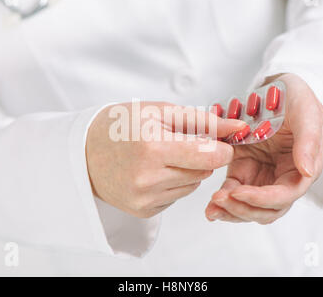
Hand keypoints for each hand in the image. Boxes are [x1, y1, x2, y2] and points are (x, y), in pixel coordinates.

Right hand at [86, 101, 246, 217]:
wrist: (84, 152)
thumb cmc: (120, 126)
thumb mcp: (159, 111)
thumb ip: (203, 120)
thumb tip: (238, 128)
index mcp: (152, 147)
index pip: (211, 156)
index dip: (220, 147)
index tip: (216, 140)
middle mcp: (148, 178)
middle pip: (204, 171)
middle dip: (200, 156)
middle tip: (179, 143)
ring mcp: (144, 198)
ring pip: (193, 185)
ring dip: (187, 170)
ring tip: (162, 157)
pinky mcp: (143, 210)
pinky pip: (177, 196)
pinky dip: (173, 184)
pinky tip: (154, 172)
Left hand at [205, 73, 322, 223]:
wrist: (278, 89)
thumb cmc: (297, 100)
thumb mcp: (307, 112)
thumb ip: (309, 141)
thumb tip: (307, 171)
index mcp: (301, 169)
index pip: (285, 195)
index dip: (263, 199)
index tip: (240, 193)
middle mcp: (282, 178)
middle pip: (266, 209)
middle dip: (244, 209)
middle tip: (221, 200)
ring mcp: (261, 176)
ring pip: (249, 207)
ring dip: (231, 211)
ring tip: (212, 207)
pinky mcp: (243, 170)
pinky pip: (233, 192)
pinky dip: (222, 202)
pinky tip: (210, 205)